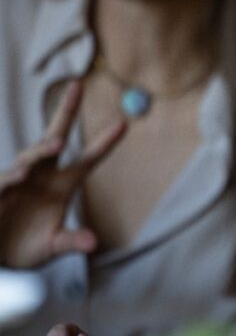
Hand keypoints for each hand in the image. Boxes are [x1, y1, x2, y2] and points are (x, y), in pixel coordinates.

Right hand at [0, 81, 125, 267]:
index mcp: (61, 186)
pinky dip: (9, 180)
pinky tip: (20, 176)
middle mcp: (40, 177)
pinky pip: (3, 184)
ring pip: (29, 159)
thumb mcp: (52, 247)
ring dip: (41, 152)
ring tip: (56, 145)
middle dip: (65, 113)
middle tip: (77, 87)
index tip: (124, 124)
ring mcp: (17, 183)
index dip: (104, 143)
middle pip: (53, 140)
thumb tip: (91, 242)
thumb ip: (71, 242)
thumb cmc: (25, 247)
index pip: (87, 160)